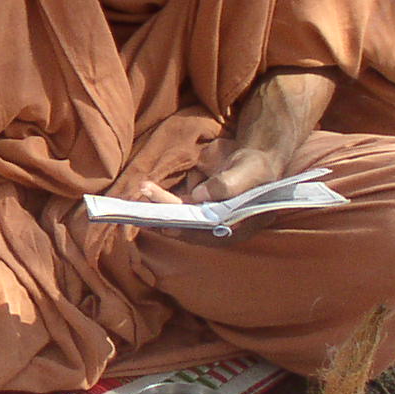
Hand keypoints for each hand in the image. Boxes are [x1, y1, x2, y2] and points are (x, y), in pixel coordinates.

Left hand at [135, 137, 290, 220]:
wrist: (255, 161)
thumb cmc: (256, 166)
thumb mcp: (248, 170)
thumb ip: (228, 183)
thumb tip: (200, 196)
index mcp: (241, 227)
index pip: (211, 233)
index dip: (188, 230)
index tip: (168, 224)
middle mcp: (222, 229)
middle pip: (190, 229)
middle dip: (166, 221)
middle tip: (144, 214)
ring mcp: (208, 220)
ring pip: (180, 220)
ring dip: (158, 213)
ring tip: (138, 202)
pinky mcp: (198, 209)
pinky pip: (177, 209)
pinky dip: (162, 203)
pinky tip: (147, 193)